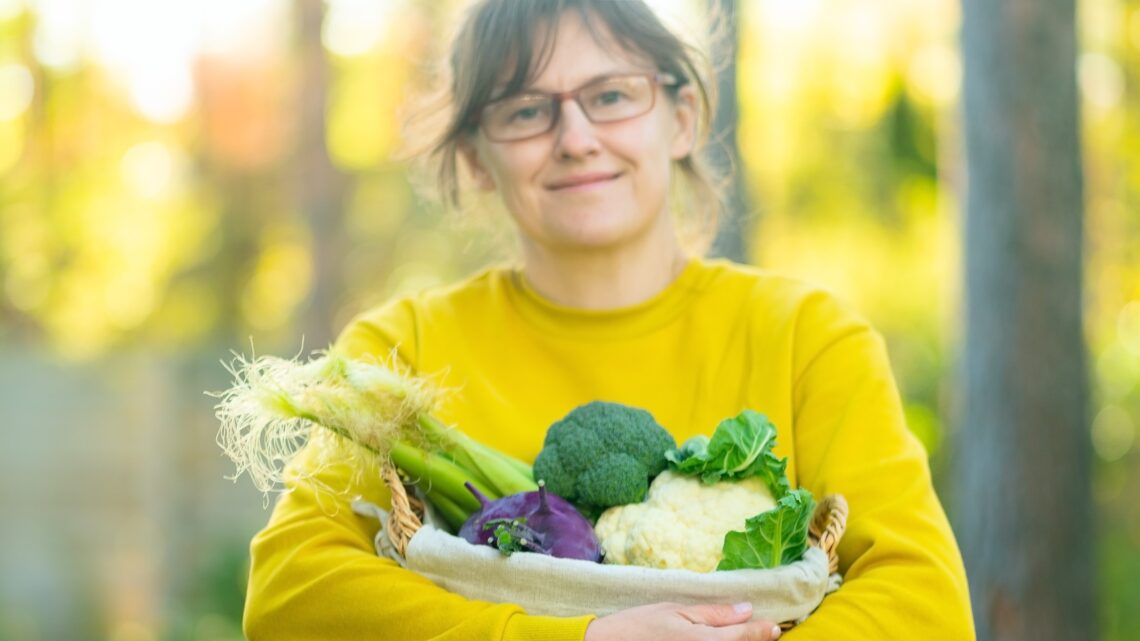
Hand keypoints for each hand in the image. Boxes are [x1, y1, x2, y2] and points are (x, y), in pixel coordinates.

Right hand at [583, 602, 781, 640]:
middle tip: (759, 632)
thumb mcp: (676, 611)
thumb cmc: (639, 626)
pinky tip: (713, 639)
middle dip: (751, 640)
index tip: (774, 628)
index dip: (762, 632)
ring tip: (736, 635)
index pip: (744, 637)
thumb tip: (746, 610)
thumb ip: (713, 614)